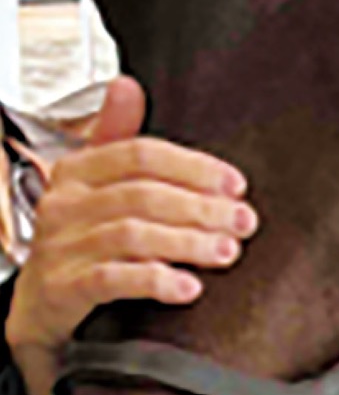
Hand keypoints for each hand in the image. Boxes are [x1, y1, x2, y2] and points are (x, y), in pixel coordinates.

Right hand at [5, 75, 256, 394]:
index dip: (195, 167)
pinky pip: (112, 279)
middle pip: (143, 194)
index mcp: (76, 171)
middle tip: (243, 222)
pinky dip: (155, 280)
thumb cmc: (79, 242)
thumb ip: (118, 140)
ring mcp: (58, 247)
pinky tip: (187, 287)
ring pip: (132, 234)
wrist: (38, 309)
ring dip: (188, 242)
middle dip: (202, 208)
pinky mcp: (60, 289)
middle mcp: (63, 204)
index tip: (236, 186)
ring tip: (226, 252)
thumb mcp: (95, 187)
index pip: (142, 154)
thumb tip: (127, 85)